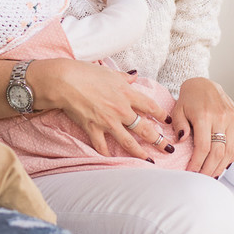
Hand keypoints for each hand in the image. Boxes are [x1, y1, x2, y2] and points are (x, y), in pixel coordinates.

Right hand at [29, 58, 171, 159]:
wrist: (65, 81)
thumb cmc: (86, 73)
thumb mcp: (109, 72)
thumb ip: (124, 77)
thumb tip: (134, 76)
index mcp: (127, 94)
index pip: (151, 106)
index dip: (162, 115)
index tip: (168, 121)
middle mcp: (121, 110)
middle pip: (145, 128)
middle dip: (159, 140)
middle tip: (168, 149)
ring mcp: (108, 121)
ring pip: (129, 142)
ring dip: (140, 153)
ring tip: (149, 161)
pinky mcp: (93, 128)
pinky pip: (102, 146)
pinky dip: (106, 154)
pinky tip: (111, 159)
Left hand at [172, 77, 233, 177]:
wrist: (204, 84)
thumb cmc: (189, 99)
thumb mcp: (178, 110)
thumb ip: (179, 125)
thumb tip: (181, 141)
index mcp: (204, 115)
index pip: (203, 147)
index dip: (197, 163)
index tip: (191, 172)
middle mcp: (221, 117)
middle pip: (218, 152)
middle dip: (209, 169)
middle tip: (201, 178)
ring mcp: (233, 118)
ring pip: (230, 151)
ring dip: (221, 166)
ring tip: (211, 174)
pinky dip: (232, 157)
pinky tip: (223, 164)